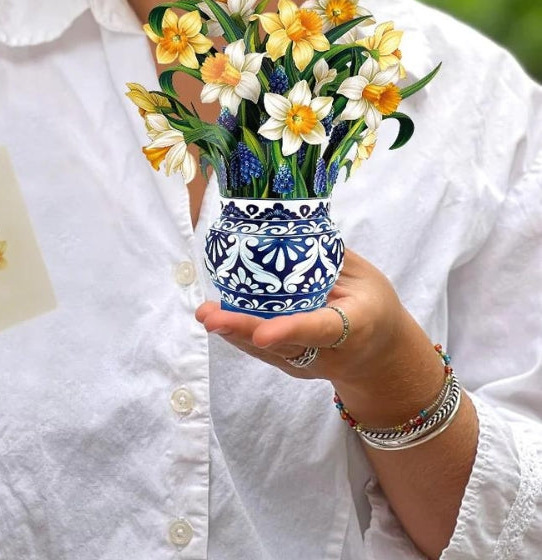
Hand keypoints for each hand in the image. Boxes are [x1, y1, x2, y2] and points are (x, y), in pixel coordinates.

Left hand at [195, 248, 405, 381]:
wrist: (382, 356)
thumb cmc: (374, 306)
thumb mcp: (366, 277)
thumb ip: (332, 256)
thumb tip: (293, 223)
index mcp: (354, 326)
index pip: (320, 329)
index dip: (290, 330)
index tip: (263, 334)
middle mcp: (329, 352)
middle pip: (284, 344)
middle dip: (245, 331)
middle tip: (211, 317)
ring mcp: (310, 363)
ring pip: (269, 351)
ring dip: (234, 333)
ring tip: (205, 314)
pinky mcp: (295, 365)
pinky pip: (264, 352)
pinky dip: (240, 335)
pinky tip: (217, 318)